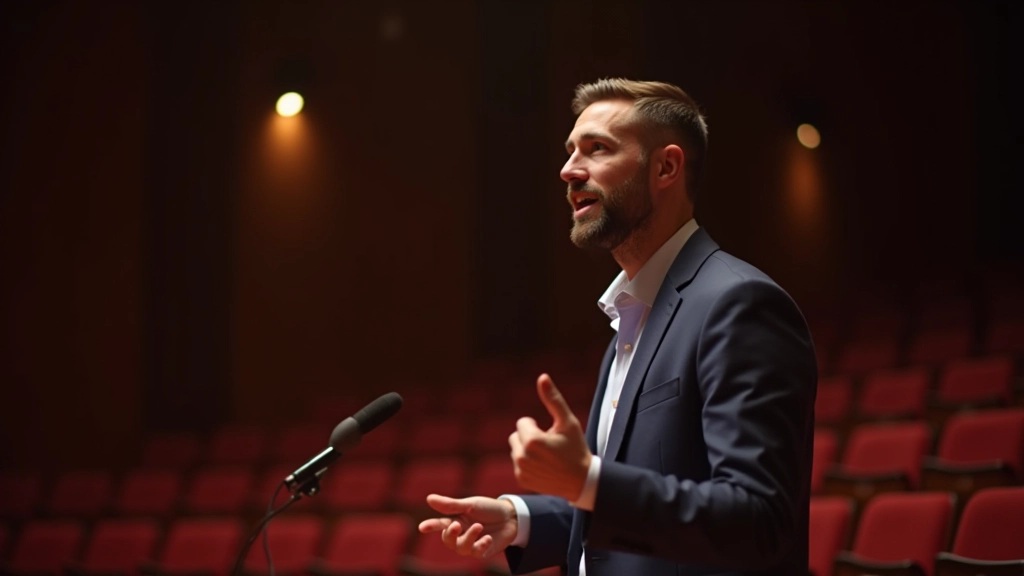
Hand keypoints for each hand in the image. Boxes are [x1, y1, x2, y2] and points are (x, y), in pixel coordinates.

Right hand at [418, 494, 518, 557]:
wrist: (512, 516)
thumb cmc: (489, 508)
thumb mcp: (470, 504)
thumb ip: (451, 505)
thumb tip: (429, 498)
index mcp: (456, 520)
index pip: (440, 524)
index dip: (431, 526)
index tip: (422, 527)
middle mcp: (461, 534)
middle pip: (448, 540)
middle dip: (450, 535)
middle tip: (456, 525)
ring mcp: (472, 544)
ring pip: (461, 548)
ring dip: (468, 538)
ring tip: (479, 526)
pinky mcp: (483, 551)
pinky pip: (476, 554)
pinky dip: (481, 545)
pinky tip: (488, 538)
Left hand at [509, 373, 591, 500]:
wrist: (582, 480)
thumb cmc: (576, 448)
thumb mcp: (567, 422)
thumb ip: (553, 399)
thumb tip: (542, 377)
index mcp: (532, 440)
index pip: (523, 422)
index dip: (537, 426)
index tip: (551, 435)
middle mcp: (522, 456)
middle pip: (516, 435)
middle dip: (529, 437)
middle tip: (549, 446)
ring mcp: (521, 470)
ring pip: (516, 449)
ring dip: (527, 449)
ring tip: (547, 457)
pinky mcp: (521, 479)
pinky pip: (518, 463)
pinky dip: (528, 463)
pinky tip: (544, 467)